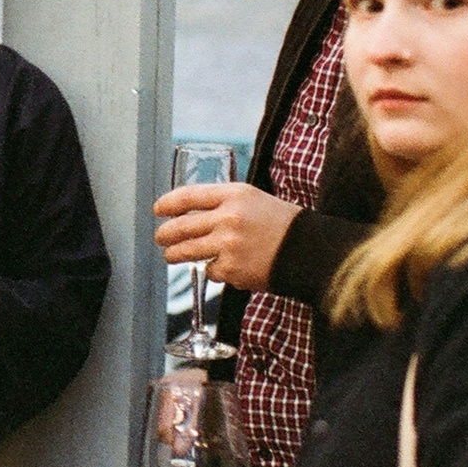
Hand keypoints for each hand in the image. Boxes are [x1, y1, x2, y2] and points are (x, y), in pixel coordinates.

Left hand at [152, 182, 298, 292]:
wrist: (309, 251)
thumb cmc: (282, 224)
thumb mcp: (253, 199)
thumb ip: (223, 203)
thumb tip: (191, 212)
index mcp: (234, 195)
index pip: (189, 196)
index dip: (169, 204)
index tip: (158, 210)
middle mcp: (228, 217)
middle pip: (181, 226)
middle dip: (165, 234)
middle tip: (161, 238)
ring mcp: (228, 245)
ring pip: (186, 251)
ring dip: (174, 255)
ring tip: (172, 256)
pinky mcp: (231, 269)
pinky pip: (209, 271)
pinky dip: (213, 271)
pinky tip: (226, 267)